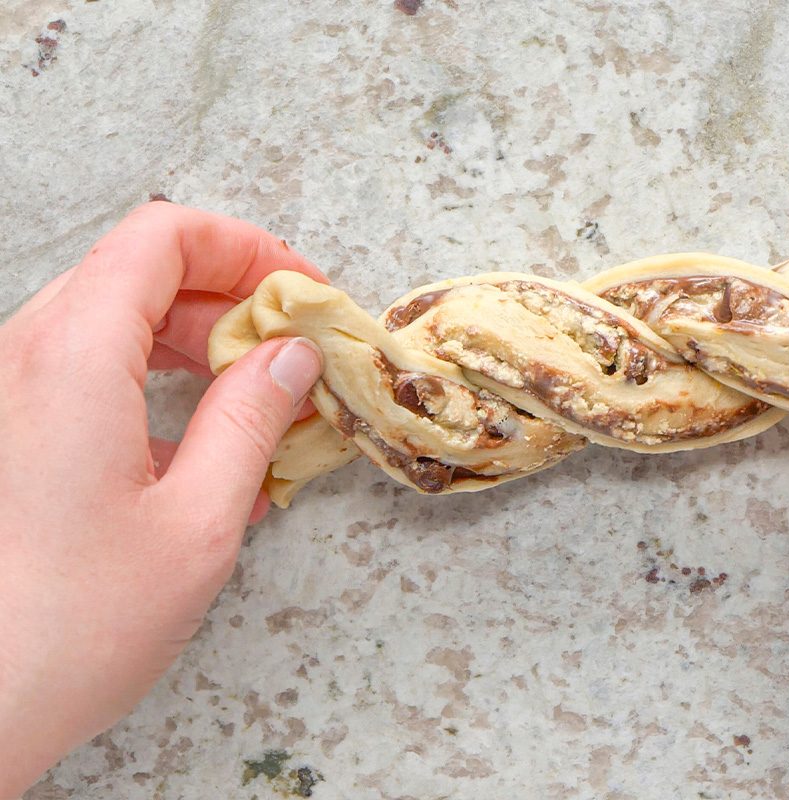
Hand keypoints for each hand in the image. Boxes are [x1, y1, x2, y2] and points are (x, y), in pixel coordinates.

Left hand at [0, 203, 325, 795]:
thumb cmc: (71, 628)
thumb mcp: (198, 522)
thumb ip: (251, 419)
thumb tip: (292, 354)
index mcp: (71, 358)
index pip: (164, 237)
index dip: (248, 249)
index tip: (303, 296)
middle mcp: (25, 356)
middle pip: (139, 270)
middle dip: (231, 297)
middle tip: (296, 350)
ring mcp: (9, 391)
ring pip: (115, 315)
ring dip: (196, 339)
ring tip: (261, 396)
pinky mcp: (11, 429)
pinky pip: (89, 365)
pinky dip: (155, 376)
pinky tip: (203, 439)